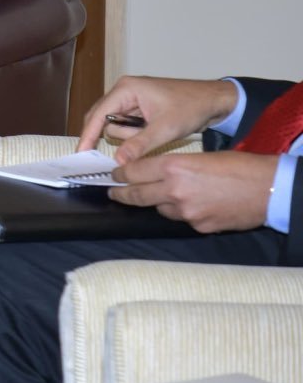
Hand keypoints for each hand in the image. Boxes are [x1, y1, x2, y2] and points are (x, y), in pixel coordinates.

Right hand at [76, 75, 238, 160]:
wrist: (214, 101)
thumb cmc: (191, 107)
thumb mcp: (164, 129)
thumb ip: (138, 145)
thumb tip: (118, 162)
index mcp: (126, 89)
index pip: (98, 114)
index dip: (88, 135)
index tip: (81, 153)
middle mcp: (124, 91)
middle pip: (103, 120)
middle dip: (117, 136)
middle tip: (124, 151)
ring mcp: (130, 99)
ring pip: (116, 125)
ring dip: (131, 136)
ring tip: (155, 134)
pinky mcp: (138, 108)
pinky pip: (127, 125)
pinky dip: (136, 135)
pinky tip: (153, 133)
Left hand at [107, 149, 277, 231]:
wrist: (269, 188)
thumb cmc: (239, 166)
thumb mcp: (200, 156)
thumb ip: (173, 166)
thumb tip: (154, 173)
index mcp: (173, 167)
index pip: (133, 172)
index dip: (120, 174)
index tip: (113, 175)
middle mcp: (175, 191)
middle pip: (137, 195)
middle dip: (122, 194)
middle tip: (112, 192)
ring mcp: (187, 212)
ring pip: (160, 209)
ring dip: (158, 202)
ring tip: (165, 195)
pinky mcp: (199, 226)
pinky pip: (182, 220)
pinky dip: (183, 213)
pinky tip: (194, 205)